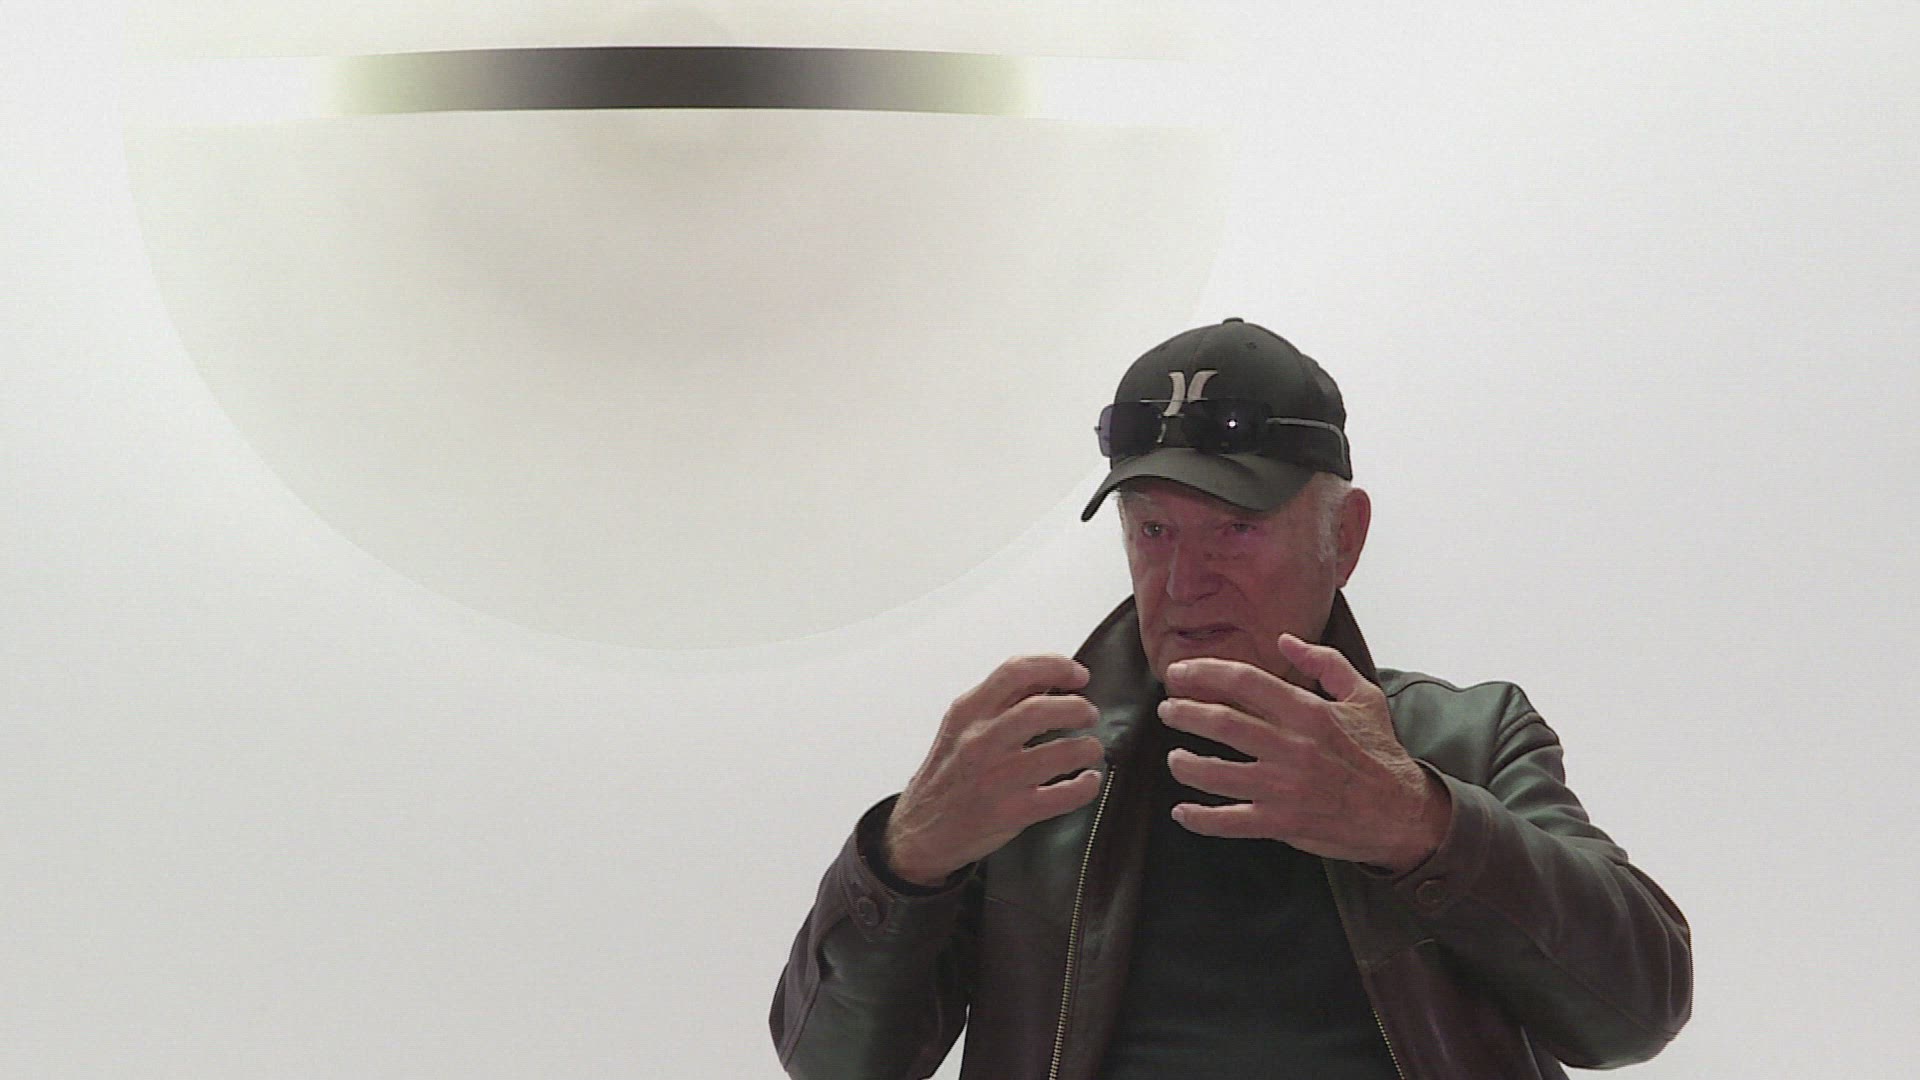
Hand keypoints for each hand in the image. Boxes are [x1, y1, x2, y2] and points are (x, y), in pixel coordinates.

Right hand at [883, 655, 1105, 886]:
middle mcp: (980, 742)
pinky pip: (1061, 797)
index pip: (1015, 671)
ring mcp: (995, 778)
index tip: (1078, 674)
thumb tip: (1049, 677)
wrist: (920, 831)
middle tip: (1089, 714)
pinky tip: (1089, 781)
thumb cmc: (947, 775)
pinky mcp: (1010, 813)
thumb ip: (1000, 701)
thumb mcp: (961, 727)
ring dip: (1086, 747)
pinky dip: (1084, 787)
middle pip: (1039, 710)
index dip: (1055, 666)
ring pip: (1057, 753)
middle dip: (1076, 707)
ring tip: (1091, 748)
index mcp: (968, 713)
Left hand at [1159, 634, 1448, 873]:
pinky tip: (1181, 812)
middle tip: (1167, 710)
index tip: (1179, 674)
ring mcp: (1285, 787)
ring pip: (1218, 774)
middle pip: (1222, 723)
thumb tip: (1285, 639)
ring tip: (1174, 758)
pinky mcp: (1282, 822)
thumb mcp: (1363, 696)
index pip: (1245, 682)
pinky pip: (1230, 821)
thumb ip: (1324, 662)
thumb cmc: (1379, 752)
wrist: (1401, 813)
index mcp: (1308, 712)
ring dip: (1186, 765)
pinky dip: (1201, 818)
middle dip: (1184, 713)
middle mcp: (1292, 747)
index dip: (1205, 674)